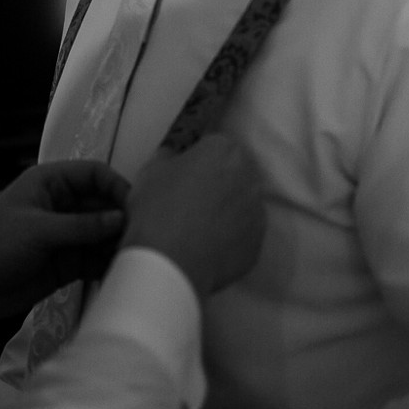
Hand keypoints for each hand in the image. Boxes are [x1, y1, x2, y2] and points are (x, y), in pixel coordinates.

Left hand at [0, 160, 128, 324]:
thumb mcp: (39, 231)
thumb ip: (82, 226)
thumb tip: (122, 218)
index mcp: (50, 183)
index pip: (94, 174)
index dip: (117, 186)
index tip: (138, 207)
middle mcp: (63, 205)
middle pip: (104, 205)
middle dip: (123, 219)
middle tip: (146, 237)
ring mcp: (67, 235)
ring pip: (104, 233)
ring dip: (120, 244)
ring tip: (141, 258)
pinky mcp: (69, 262)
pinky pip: (96, 258)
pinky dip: (109, 264)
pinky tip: (126, 273)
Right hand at [121, 131, 264, 297]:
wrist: (171, 264)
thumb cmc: (157, 210)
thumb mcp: (150, 172)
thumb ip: (168, 157)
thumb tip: (175, 156)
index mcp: (224, 150)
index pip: (214, 144)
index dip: (197, 158)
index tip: (182, 174)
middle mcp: (249, 176)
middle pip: (234, 172)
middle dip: (217, 181)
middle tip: (190, 200)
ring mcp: (258, 212)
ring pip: (242, 203)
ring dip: (227, 209)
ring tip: (199, 227)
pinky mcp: (257, 243)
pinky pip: (244, 233)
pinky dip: (230, 236)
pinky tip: (208, 246)